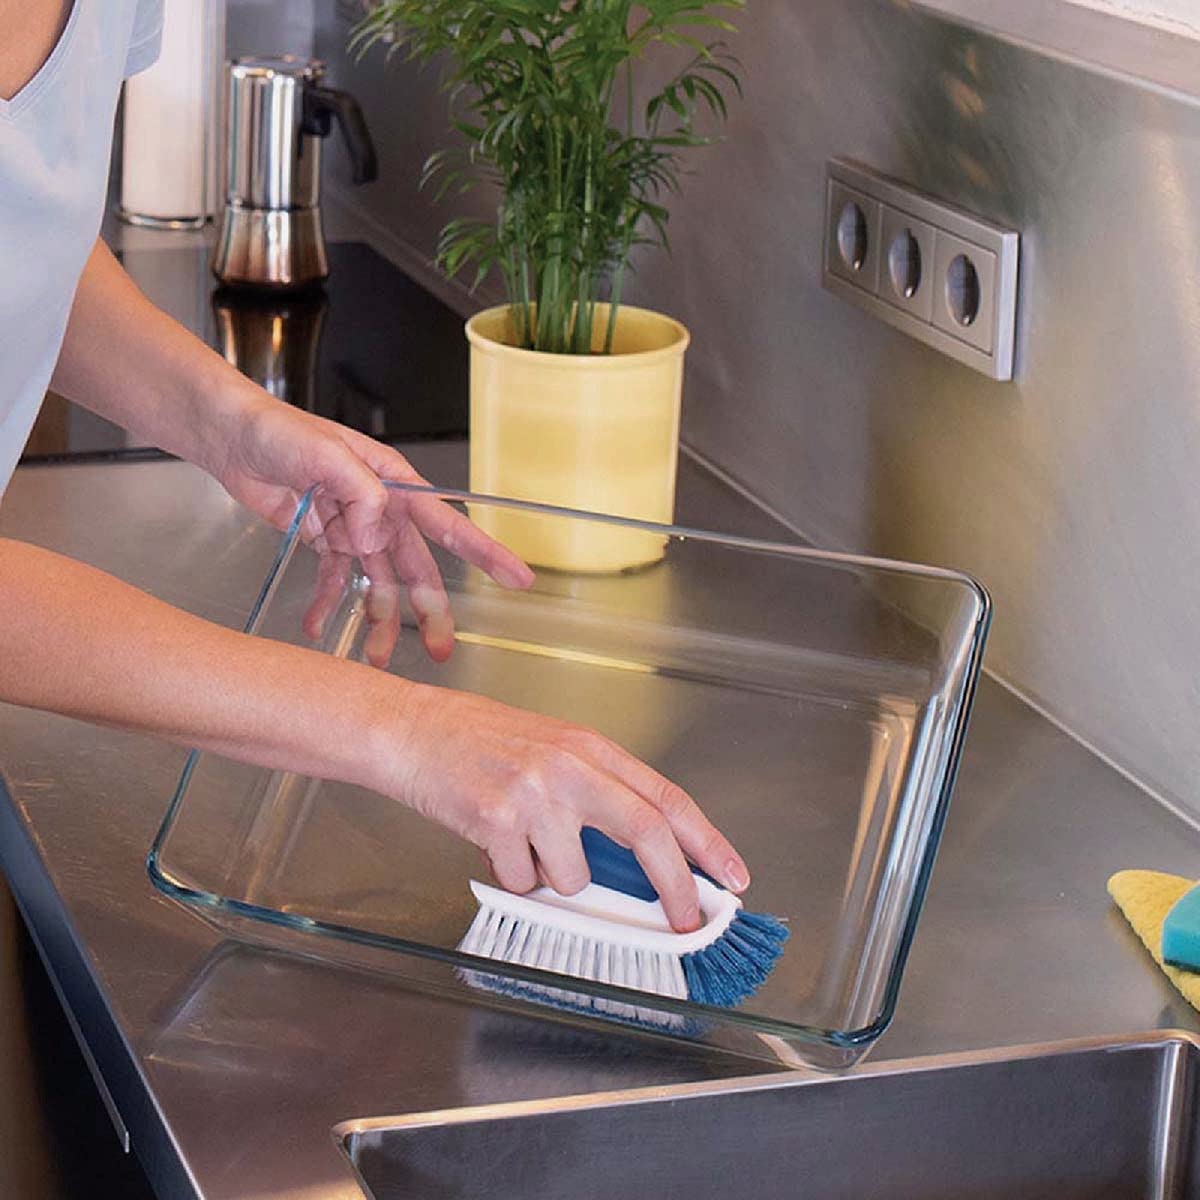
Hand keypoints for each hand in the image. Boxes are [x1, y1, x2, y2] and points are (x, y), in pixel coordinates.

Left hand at [212, 392, 533, 661]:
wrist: (230, 435)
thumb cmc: (279, 430)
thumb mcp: (325, 454)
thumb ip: (359, 492)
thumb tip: (374, 537)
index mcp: (394, 484)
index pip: (448, 523)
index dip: (485, 553)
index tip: (518, 578)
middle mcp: (380, 510)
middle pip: (416, 569)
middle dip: (429, 612)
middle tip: (441, 651)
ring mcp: (352, 527)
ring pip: (377, 583)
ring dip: (378, 620)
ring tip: (375, 659)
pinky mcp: (323, 539)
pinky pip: (332, 580)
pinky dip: (327, 604)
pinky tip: (317, 629)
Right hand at [385, 684, 751, 932]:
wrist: (413, 730)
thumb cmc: (479, 740)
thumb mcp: (552, 750)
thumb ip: (598, 792)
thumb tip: (643, 858)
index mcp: (590, 747)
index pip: (666, 796)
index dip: (706, 841)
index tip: (732, 876)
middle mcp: (569, 765)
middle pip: (646, 831)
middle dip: (673, 886)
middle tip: (685, 922)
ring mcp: (533, 791)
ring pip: (573, 875)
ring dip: (551, 877)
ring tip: (521, 841)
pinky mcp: (495, 819)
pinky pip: (522, 881)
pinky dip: (511, 876)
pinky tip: (491, 840)